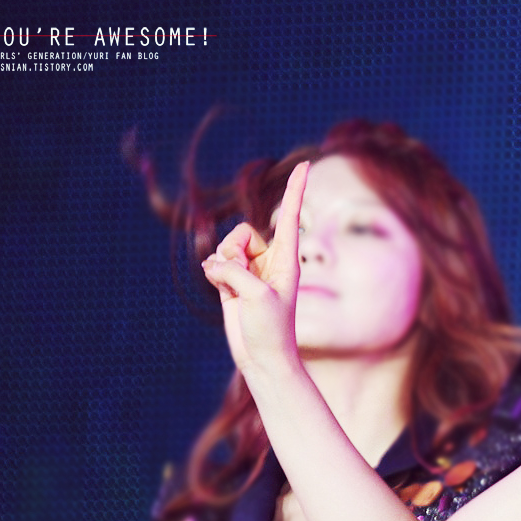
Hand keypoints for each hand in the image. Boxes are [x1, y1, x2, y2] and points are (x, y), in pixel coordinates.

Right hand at [201, 161, 309, 376]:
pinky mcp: (232, 280)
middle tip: (244, 278)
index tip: (307, 163)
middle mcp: (269, 259)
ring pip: (223, 248)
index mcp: (287, 259)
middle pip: (241, 233)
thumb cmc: (270, 329)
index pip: (290, 216)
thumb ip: (236, 269)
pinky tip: (224, 293)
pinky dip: (213, 276)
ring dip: (222, 267)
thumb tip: (217, 263)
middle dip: (233, 251)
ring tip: (236, 292)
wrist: (262, 356)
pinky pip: (213, 263)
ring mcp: (250, 269)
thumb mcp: (256, 295)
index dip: (296, 188)